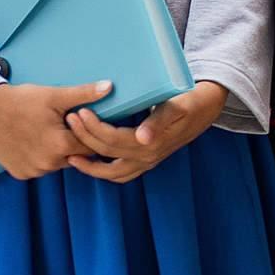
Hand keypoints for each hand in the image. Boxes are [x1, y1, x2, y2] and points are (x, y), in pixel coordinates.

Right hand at [0, 78, 114, 179]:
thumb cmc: (21, 101)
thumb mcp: (54, 96)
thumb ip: (84, 94)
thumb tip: (109, 86)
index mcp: (60, 146)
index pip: (89, 146)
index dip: (85, 133)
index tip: (74, 122)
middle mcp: (48, 164)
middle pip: (74, 156)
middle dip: (70, 143)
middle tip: (56, 125)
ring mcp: (33, 171)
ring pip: (56, 163)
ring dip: (55, 152)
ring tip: (43, 132)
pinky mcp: (20, 173)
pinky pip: (38, 168)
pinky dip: (39, 158)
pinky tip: (31, 142)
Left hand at [65, 81, 227, 183]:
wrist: (206, 107)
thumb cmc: (191, 101)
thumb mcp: (178, 106)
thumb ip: (159, 121)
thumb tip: (142, 138)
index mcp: (153, 144)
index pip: (113, 140)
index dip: (93, 128)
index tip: (79, 111)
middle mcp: (148, 158)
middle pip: (107, 153)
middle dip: (84, 138)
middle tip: (68, 120)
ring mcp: (147, 162)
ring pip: (111, 172)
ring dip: (90, 165)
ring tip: (70, 154)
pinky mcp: (146, 161)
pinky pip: (120, 173)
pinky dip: (102, 170)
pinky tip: (89, 160)